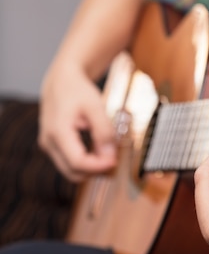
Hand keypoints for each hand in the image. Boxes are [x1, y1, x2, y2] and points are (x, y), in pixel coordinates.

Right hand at [38, 63, 116, 181]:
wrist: (61, 81)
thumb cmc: (77, 90)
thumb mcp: (95, 106)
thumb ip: (104, 130)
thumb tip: (110, 155)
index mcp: (57, 132)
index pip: (77, 162)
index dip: (98, 166)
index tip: (114, 161)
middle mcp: (49, 142)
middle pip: (72, 172)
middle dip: (95, 170)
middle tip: (113, 158)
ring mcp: (49, 145)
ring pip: (70, 170)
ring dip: (90, 168)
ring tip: (107, 153)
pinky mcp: (53, 146)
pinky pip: (69, 162)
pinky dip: (85, 162)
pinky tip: (98, 151)